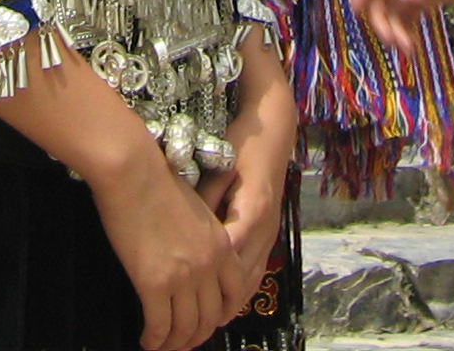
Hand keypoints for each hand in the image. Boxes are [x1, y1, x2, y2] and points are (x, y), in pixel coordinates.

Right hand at [86, 136, 241, 350]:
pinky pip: (159, 324)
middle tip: (184, 342)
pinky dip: (154, 340)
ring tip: (163, 347)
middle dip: (197, 335)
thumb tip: (191, 255)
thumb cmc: (156, 180)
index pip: (236, 292)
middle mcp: (209, 265)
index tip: (211, 322)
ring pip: (186, 327)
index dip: (224, 314)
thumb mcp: (195, 209)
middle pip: (211, 317)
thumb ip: (202, 237)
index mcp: (222, 244)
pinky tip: (147, 341)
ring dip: (175, 343)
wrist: (133, 171)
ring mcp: (183, 276)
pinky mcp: (155, 283)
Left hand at [199, 33, 296, 312]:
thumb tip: (182, 227)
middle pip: (240, 278)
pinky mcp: (268, 233)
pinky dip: (238, 290)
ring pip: (249, 280)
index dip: (205, 279)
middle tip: (184, 322)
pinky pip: (255, 272)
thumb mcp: (219, 167)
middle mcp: (265, 228)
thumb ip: (204, 199)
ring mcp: (269, 233)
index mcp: (252, 210)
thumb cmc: (242, 144)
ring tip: (199, 322)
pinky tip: (221, 301)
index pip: (228, 255)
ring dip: (226, 302)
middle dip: (212, 303)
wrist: (274, 130)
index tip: (178, 293)